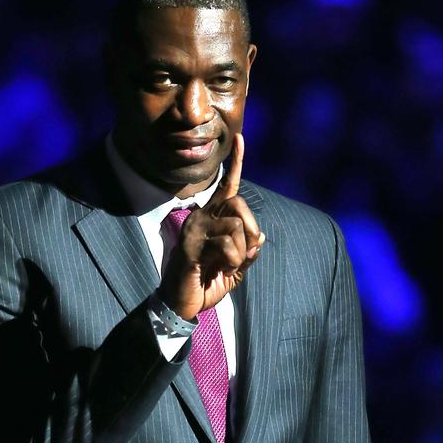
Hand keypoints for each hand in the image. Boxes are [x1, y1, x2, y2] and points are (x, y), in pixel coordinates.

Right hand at [158, 133, 265, 320]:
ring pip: (235, 226)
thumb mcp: (235, 269)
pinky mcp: (191, 245)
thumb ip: (248, 252)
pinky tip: (217, 269)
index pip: (227, 187)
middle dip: (251, 230)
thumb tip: (260, 237)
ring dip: (239, 253)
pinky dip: (231, 261)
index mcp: (212, 219)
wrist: (182, 304)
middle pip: (239, 204)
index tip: (240, 137)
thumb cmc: (206, 284)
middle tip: (245, 253)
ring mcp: (195, 229)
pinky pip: (226, 244)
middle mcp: (201, 217)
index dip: (237, 164)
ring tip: (224, 265)